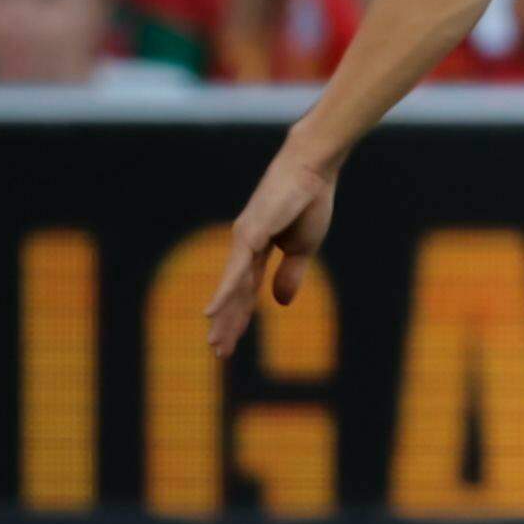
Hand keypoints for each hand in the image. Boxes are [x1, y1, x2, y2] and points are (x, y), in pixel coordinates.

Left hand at [206, 145, 336, 357]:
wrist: (312, 171)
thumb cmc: (309, 202)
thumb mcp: (303, 248)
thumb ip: (290, 274)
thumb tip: (281, 302)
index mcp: (258, 251)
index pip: (246, 291)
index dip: (240, 317)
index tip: (231, 343)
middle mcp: (243, 248)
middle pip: (233, 294)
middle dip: (228, 324)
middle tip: (219, 353)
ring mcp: (244, 241)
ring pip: (232, 287)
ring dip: (223, 316)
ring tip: (215, 341)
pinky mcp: (251, 234)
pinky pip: (237, 270)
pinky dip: (224, 292)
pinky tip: (211, 311)